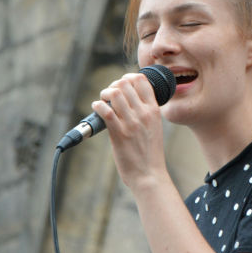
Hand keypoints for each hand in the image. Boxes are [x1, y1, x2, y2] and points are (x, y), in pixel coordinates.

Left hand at [91, 72, 166, 188]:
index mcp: (154, 110)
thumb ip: (145, 113)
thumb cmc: (150, 153)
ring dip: (104, 94)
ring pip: (115, 94)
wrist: (149, 175)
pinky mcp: (119, 134)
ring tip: (102, 101)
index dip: (128, 77)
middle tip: (109, 95)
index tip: (121, 85)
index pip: (142, 80)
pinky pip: (106, 111)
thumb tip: (130, 100)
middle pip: (125, 83)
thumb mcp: (154, 127)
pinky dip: (98, 106)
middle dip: (113, 85)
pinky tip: (96, 108)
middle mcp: (144, 113)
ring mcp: (132, 123)